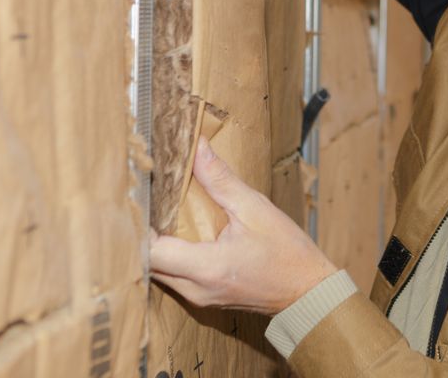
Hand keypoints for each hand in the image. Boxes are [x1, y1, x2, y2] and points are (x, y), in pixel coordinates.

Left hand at [150, 138, 337, 315]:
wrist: (308, 291)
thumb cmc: (288, 253)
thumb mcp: (256, 208)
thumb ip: (221, 179)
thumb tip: (197, 148)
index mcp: (207, 267)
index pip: (151, 250)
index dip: (139, 224)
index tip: (139, 198)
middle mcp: (195, 289)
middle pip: (147, 262)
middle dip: (143, 232)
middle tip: (143, 201)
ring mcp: (198, 298)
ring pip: (158, 272)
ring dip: (155, 245)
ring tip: (157, 213)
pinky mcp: (203, 298)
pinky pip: (173, 277)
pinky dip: (169, 255)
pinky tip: (176, 234)